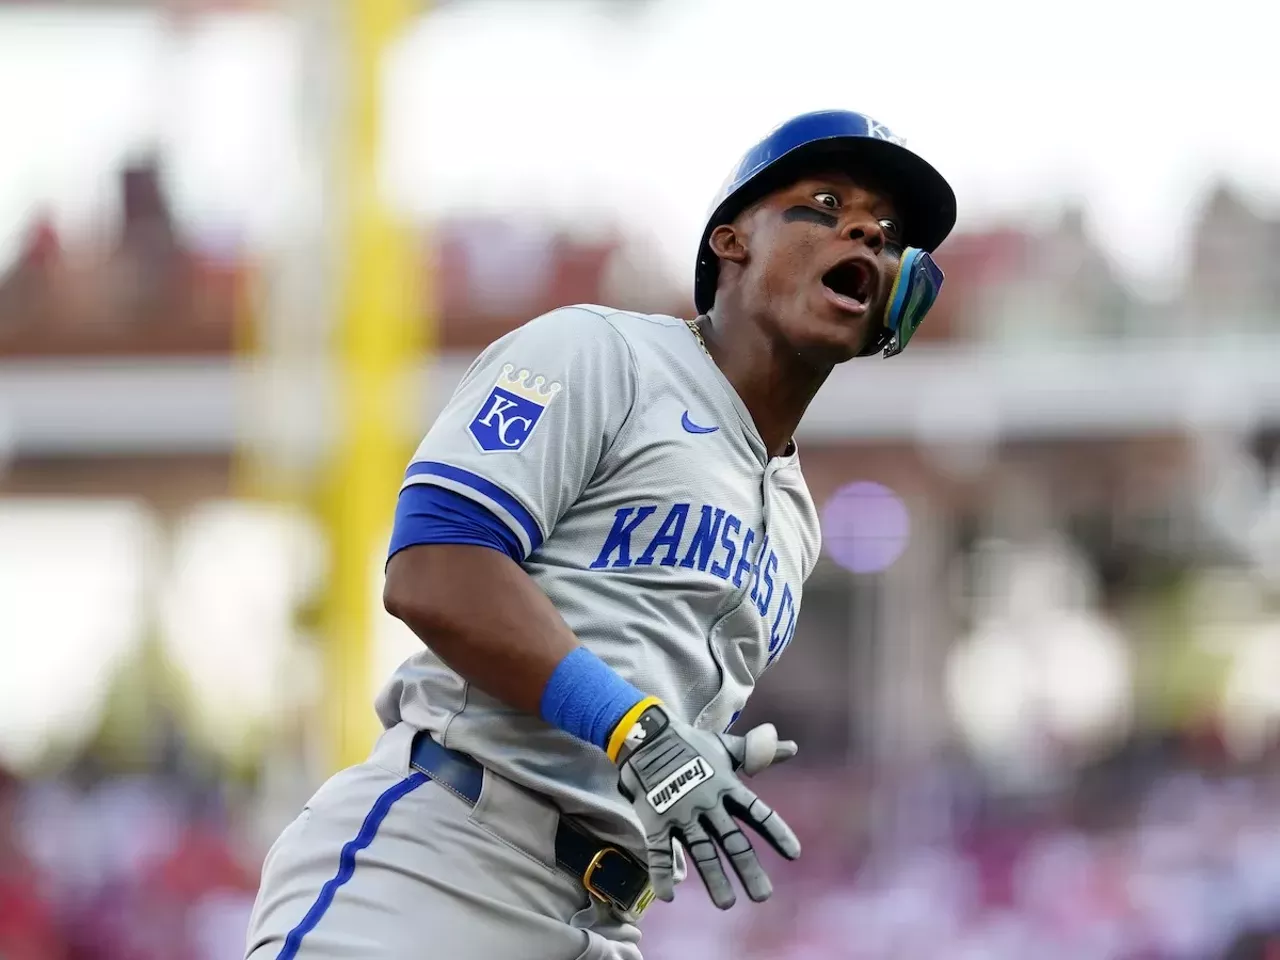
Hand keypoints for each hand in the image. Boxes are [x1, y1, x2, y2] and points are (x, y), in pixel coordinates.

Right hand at [614, 705, 800, 908]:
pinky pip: (659, 850)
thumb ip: (758, 754)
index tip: (794, 855)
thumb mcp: (726, 747)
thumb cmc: (692, 745)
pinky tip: (669, 896)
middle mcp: (708, 802)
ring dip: (714, 878)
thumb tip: (794, 748)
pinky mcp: (656, 820)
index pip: (758, 812)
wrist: (646, 736)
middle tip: (763, 896)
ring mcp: (681, 812)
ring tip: (726, 904)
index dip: (777, 832)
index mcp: (728, 785)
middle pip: (732, 840)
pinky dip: (661, 873)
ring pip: (701, 851)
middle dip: (748, 869)